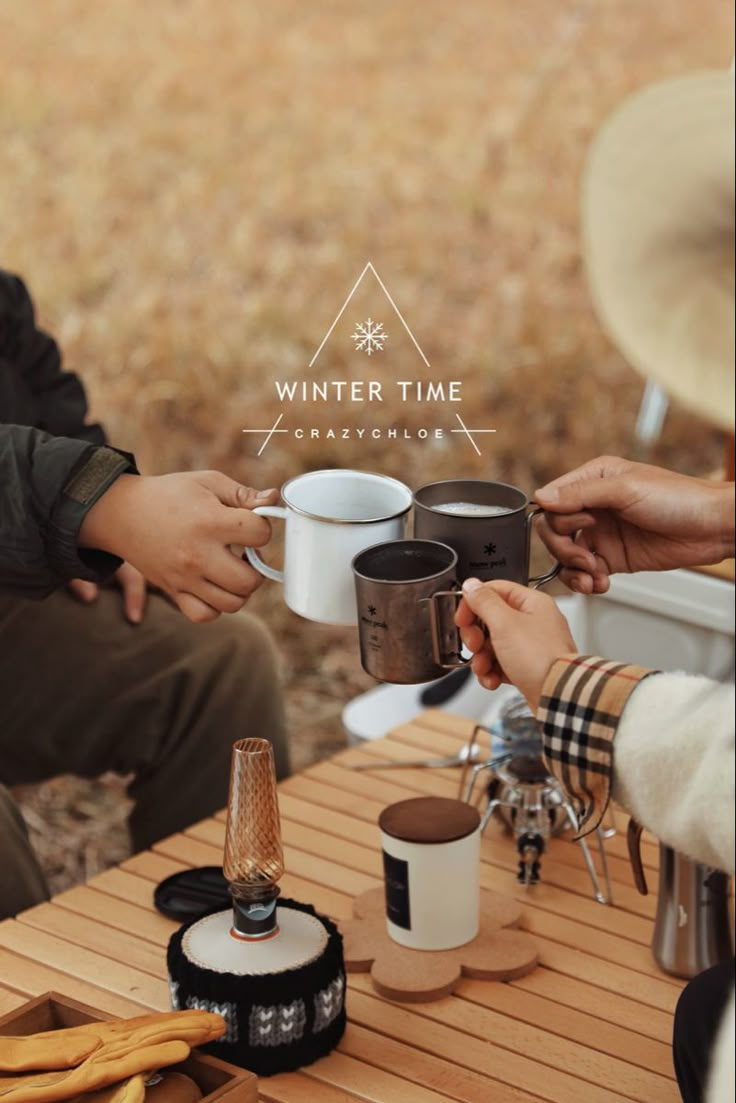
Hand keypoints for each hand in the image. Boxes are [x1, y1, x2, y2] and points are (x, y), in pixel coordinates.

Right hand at [79, 472, 277, 621]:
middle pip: (250, 580)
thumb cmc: (170, 494)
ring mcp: (185, 578)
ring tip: (231, 569)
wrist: (122, 513)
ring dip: (240, 588)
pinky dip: (215, 606)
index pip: (260, 535)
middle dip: (257, 566)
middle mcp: (198, 554)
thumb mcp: (207, 482)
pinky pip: (204, 615)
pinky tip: (214, 586)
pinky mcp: (173, 591)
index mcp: (210, 522)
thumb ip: (243, 494)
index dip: (263, 528)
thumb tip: (273, 499)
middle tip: (244, 553)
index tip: (250, 524)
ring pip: (232, 603)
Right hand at [456, 578, 575, 709]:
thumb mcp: (505, 623)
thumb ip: (484, 601)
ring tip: (484, 667)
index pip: (494, 591)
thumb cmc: (540, 658)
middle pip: (491, 619)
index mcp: (532, 603)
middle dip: (476, 635)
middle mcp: (533, 621)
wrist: (558, 694)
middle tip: (474, 644)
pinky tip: (492, 679)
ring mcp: (531, 646)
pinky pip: (501, 664)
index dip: (473, 603)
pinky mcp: (527, 667)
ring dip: (482, 657)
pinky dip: (492, 672)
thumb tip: (471, 585)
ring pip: (493, 644)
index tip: (462, 618)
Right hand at [533, 455, 734, 593]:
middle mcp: (594, 506)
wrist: (711, 528)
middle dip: (564, 549)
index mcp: (593, 479)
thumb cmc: (679, 498)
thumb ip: (581, 493)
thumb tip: (542, 497)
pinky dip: (585, 581)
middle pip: (553, 530)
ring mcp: (602, 533)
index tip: (584, 525)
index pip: (552, 500)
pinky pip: (584, 572)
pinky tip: (599, 583)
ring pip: (565, 554)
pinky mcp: (612, 557)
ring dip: (572, 569)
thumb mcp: (626, 489)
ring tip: (593, 575)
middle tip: (586, 557)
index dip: (559, 518)